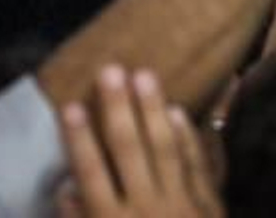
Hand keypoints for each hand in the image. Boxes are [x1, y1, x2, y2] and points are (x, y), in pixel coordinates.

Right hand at [60, 66, 220, 217]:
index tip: (70, 104)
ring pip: (165, 149)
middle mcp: (145, 208)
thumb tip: (66, 186)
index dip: (79, 139)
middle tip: (110, 70)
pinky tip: (177, 110)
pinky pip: (197, 164)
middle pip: (128, 150)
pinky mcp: (209, 206)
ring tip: (144, 75)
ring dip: (153, 110)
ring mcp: (181, 205)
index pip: (91, 173)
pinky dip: (187, 137)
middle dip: (118, 109)